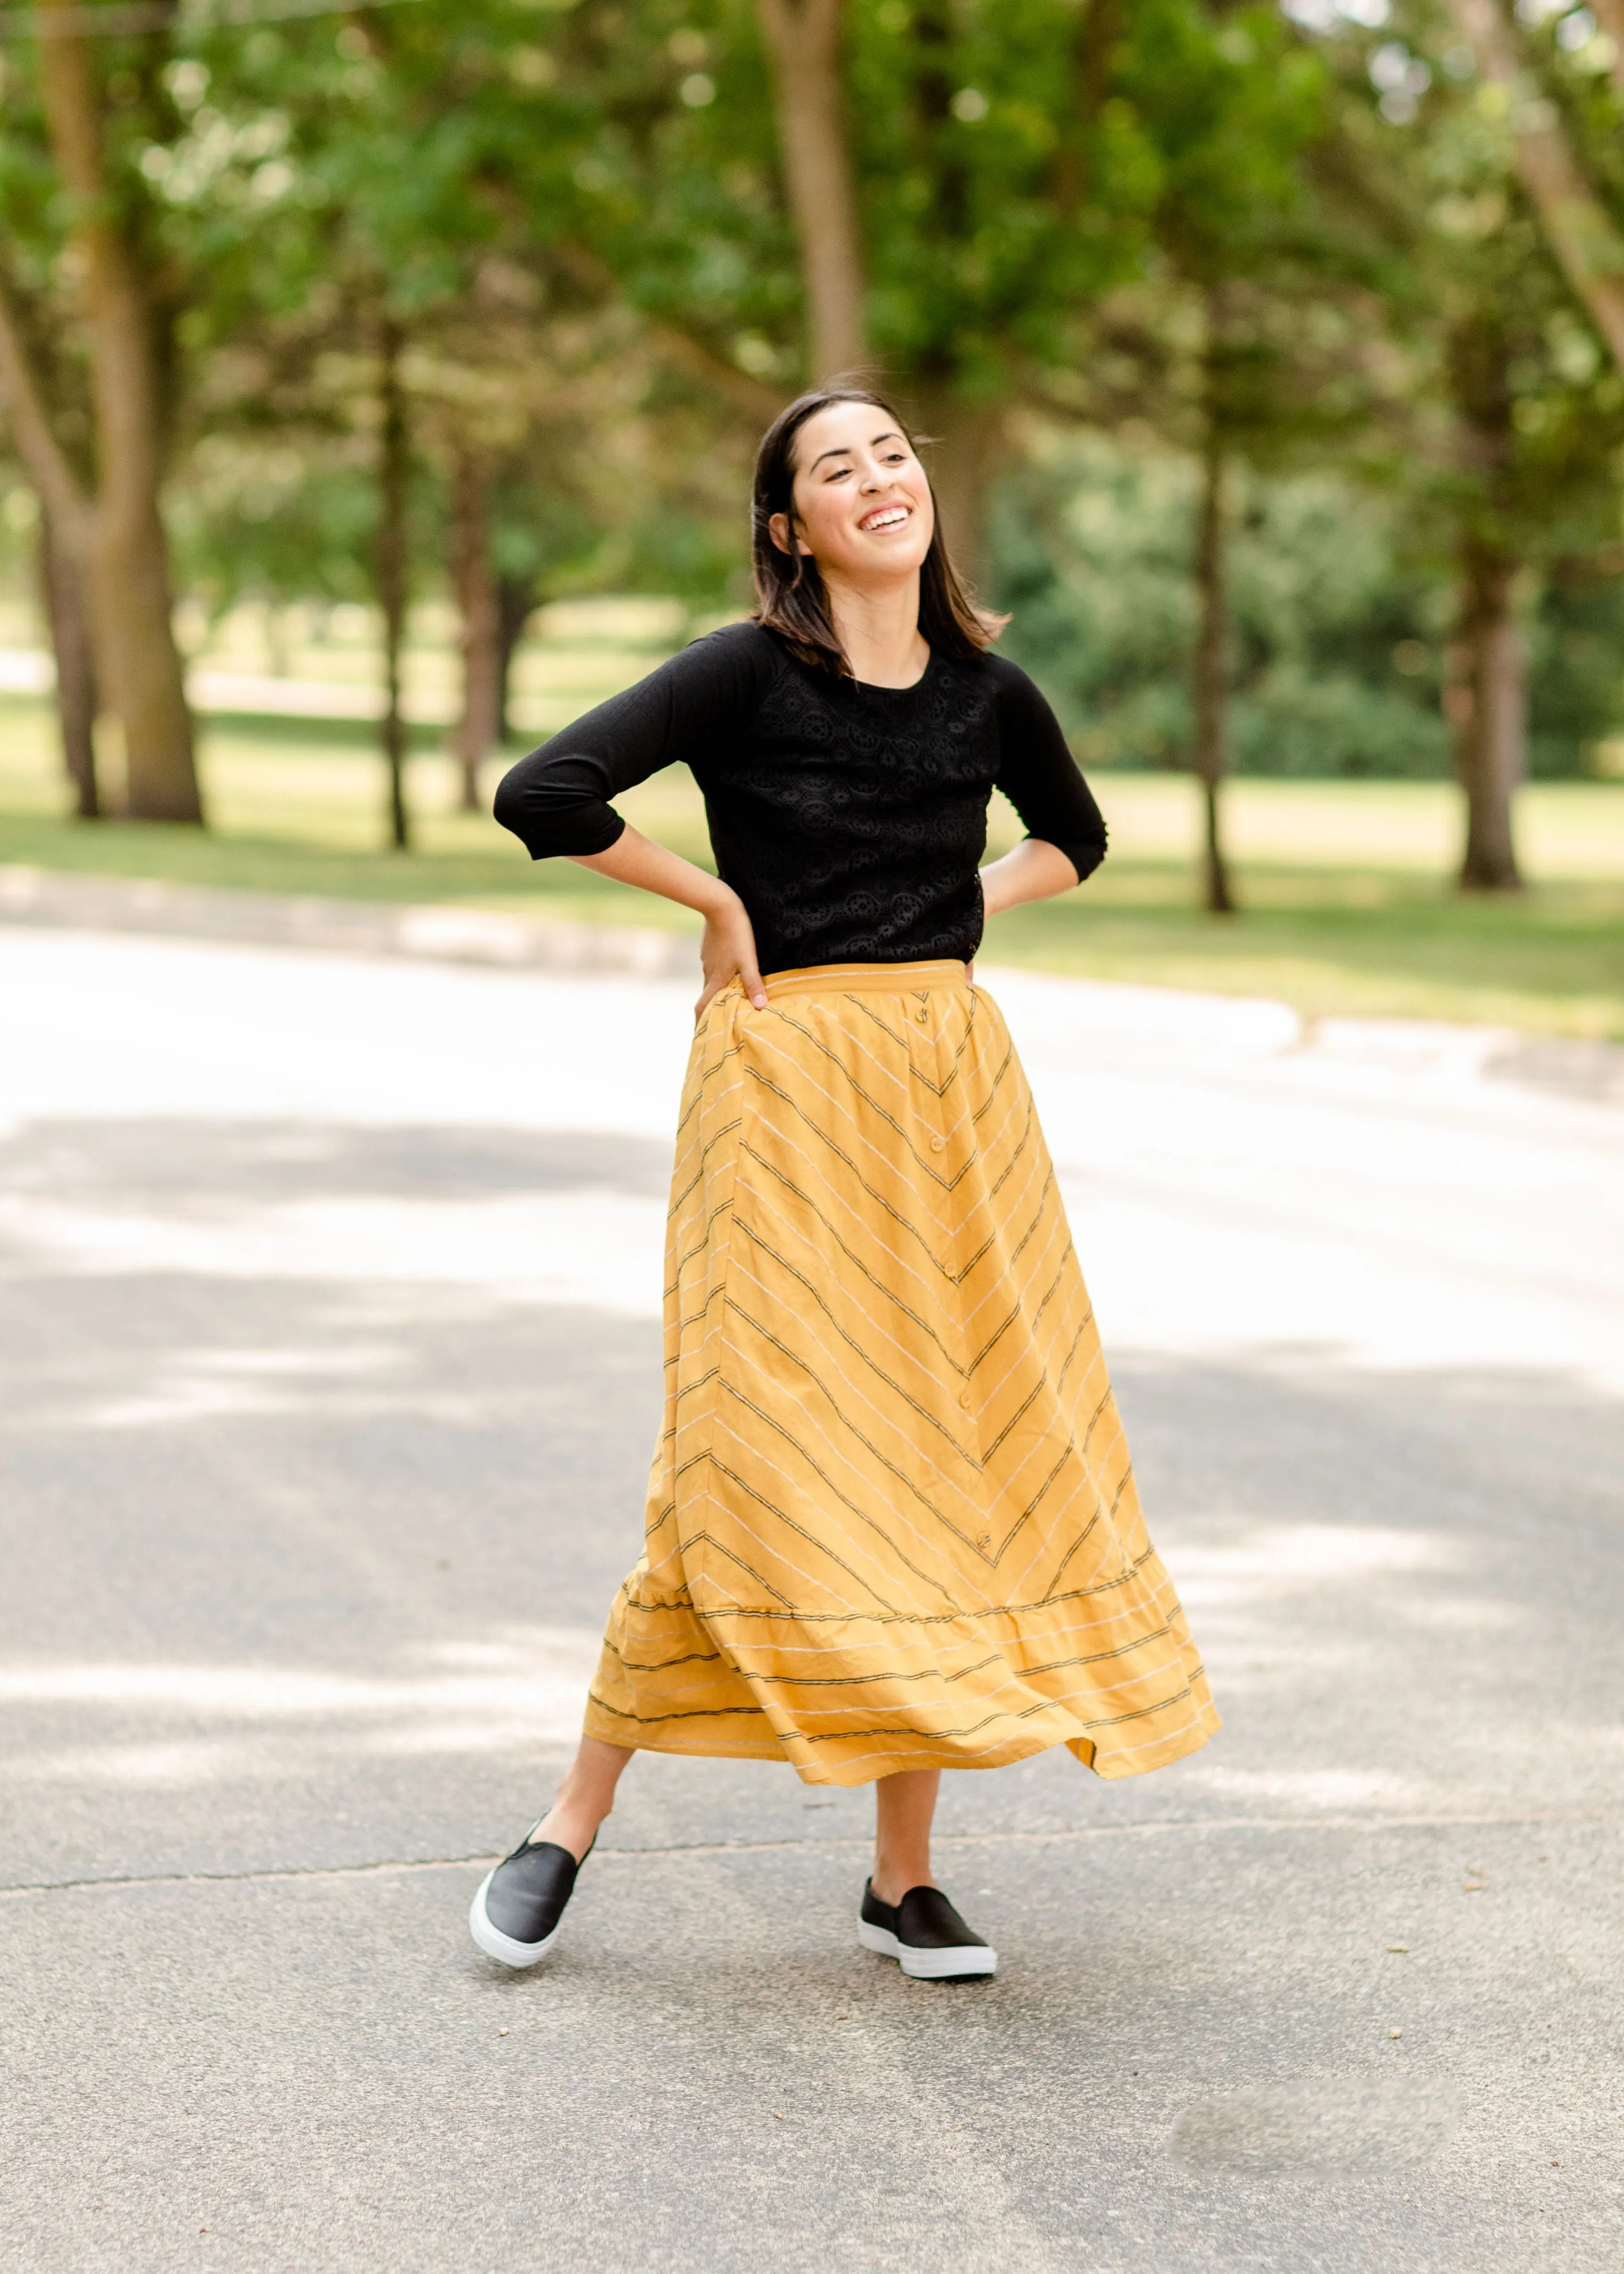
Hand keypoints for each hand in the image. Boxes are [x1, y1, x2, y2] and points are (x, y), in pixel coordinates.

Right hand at [696, 889, 766, 1020]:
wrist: (719, 905)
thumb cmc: (737, 934)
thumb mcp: (749, 960)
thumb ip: (754, 984)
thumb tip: (761, 1007)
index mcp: (716, 980)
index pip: (702, 1008)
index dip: (699, 1023)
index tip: (700, 1036)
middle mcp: (708, 973)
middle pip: (707, 997)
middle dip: (711, 1010)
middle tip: (718, 1020)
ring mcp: (707, 961)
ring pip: (711, 982)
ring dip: (718, 992)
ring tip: (730, 998)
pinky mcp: (709, 950)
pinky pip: (713, 968)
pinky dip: (719, 976)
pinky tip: (730, 972)